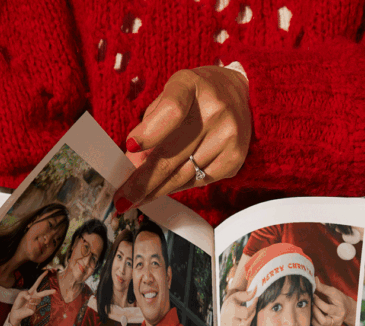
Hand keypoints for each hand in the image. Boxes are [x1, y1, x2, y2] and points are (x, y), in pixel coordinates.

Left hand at [9, 272, 55, 325]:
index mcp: (32, 291)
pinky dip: (27, 306)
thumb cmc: (18, 302)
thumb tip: (30, 298)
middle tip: (55, 291)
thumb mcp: (20, 295)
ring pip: (34, 300)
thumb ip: (24, 294)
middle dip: (49, 292)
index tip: (46, 271)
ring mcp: (35, 303)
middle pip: (43, 293)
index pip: (37, 283)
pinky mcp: (33, 310)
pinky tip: (26, 308)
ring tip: (25, 304)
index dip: (41, 277)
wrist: (15, 312)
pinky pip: (31, 306)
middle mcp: (35, 296)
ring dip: (28, 301)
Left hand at [113, 66, 250, 212]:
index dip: (149, 132)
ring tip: (136, 199)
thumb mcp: (170, 95)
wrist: (241, 95)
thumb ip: (150, 124)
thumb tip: (132, 163)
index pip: (171, 111)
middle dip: (142, 181)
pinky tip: (164, 189)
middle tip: (123, 198)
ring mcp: (227, 136)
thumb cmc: (197, 96)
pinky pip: (198, 181)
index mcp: (190, 86)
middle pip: (171, 155)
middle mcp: (214, 110)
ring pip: (182, 175)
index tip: (130, 148)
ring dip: (156, 190)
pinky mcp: (234, 158)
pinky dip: (177, 187)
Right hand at [220, 288, 257, 325]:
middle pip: (246, 322)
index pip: (247, 312)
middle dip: (252, 315)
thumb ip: (247, 294)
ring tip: (248, 315)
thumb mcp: (238, 296)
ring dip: (249, 322)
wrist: (224, 310)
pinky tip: (244, 321)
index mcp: (230, 310)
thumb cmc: (232, 302)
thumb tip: (255, 289)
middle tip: (253, 309)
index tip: (256, 301)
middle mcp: (228, 321)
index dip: (253, 306)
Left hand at [312, 277, 347, 325]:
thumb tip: (314, 279)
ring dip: (313, 321)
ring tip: (311, 313)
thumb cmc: (338, 299)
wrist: (346, 309)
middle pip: (323, 321)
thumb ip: (323, 287)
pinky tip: (315, 323)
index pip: (327, 308)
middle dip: (314, 313)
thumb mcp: (333, 292)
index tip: (313, 296)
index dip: (318, 302)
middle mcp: (337, 321)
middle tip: (311, 305)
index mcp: (339, 310)